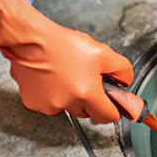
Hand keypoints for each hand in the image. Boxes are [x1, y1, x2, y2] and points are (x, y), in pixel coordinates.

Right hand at [0, 0, 135, 123]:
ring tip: (67, 74)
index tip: (112, 101)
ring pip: (68, 107)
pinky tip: (51, 77)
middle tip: (88, 80)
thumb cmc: (62, 44)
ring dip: (71, 96)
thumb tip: (125, 82)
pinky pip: (50, 102)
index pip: (108, 116)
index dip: (113, 108)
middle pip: (87, 112)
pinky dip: (53, 93)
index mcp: (87, 93)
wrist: (31, 40)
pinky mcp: (33, 102)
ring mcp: (49, 105)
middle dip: (90, 100)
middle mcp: (67, 104)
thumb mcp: (102, 52)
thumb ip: (122, 70)